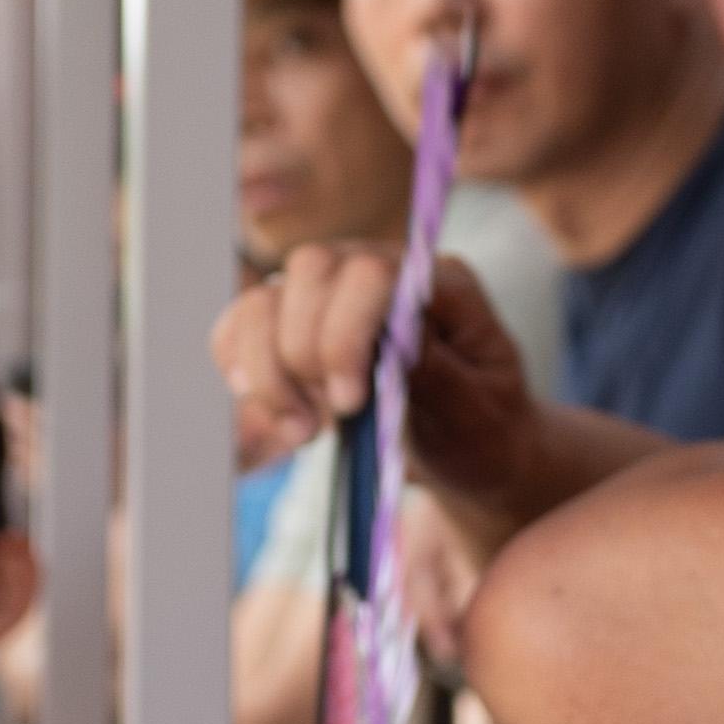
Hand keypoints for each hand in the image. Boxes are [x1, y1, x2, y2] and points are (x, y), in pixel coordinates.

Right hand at [213, 243, 538, 502]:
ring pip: (266, 296)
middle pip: (311, 268)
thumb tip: (391, 336)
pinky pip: (243, 323)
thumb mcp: (478, 416)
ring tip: (300, 431)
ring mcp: (335, 292)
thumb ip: (439, 374)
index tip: (347, 403)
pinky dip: (240, 365)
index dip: (345, 334)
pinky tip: (272, 411)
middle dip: (302, 351)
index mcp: (442, 283)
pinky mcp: (298, 322)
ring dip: (266, 368)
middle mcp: (383, 270)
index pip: (376, 272)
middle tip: (321, 423)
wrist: (470, 454)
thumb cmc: (483, 434)